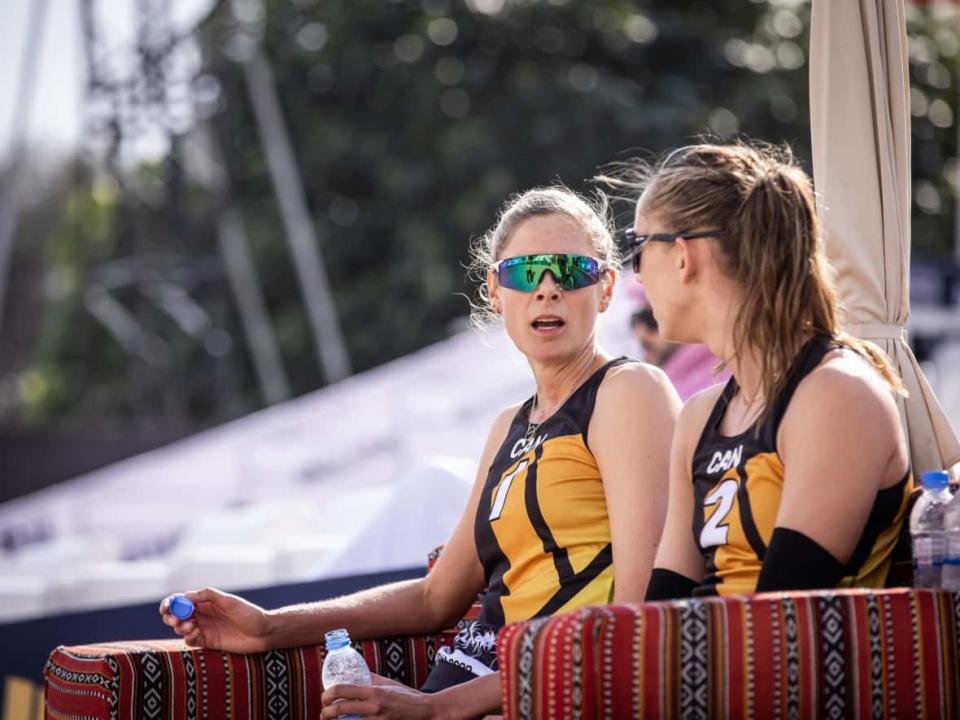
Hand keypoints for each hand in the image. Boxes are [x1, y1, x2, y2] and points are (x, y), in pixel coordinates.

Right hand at [158, 587, 269, 652]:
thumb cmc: (248, 613)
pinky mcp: (208, 642)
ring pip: (181, 629)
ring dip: (179, 627)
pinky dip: (188, 637)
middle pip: (177, 615)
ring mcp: (204, 629)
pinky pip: (190, 641)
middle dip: (171, 617)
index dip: (171, 603)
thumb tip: (186, 594)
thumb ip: (209, 596)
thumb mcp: (229, 601)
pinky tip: (196, 633)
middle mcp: (203, 615)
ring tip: (189, 626)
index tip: (166, 607)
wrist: (263, 633)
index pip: (182, 601)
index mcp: (206, 602)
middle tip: (175, 620)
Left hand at [320, 684, 437, 719]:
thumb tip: (354, 674)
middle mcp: (374, 707)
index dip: (328, 694)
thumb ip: (371, 680)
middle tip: (323, 713)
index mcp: (374, 691)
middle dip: (325, 713)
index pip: (343, 689)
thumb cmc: (406, 697)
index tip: (324, 698)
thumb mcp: (388, 684)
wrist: (425, 711)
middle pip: (340, 709)